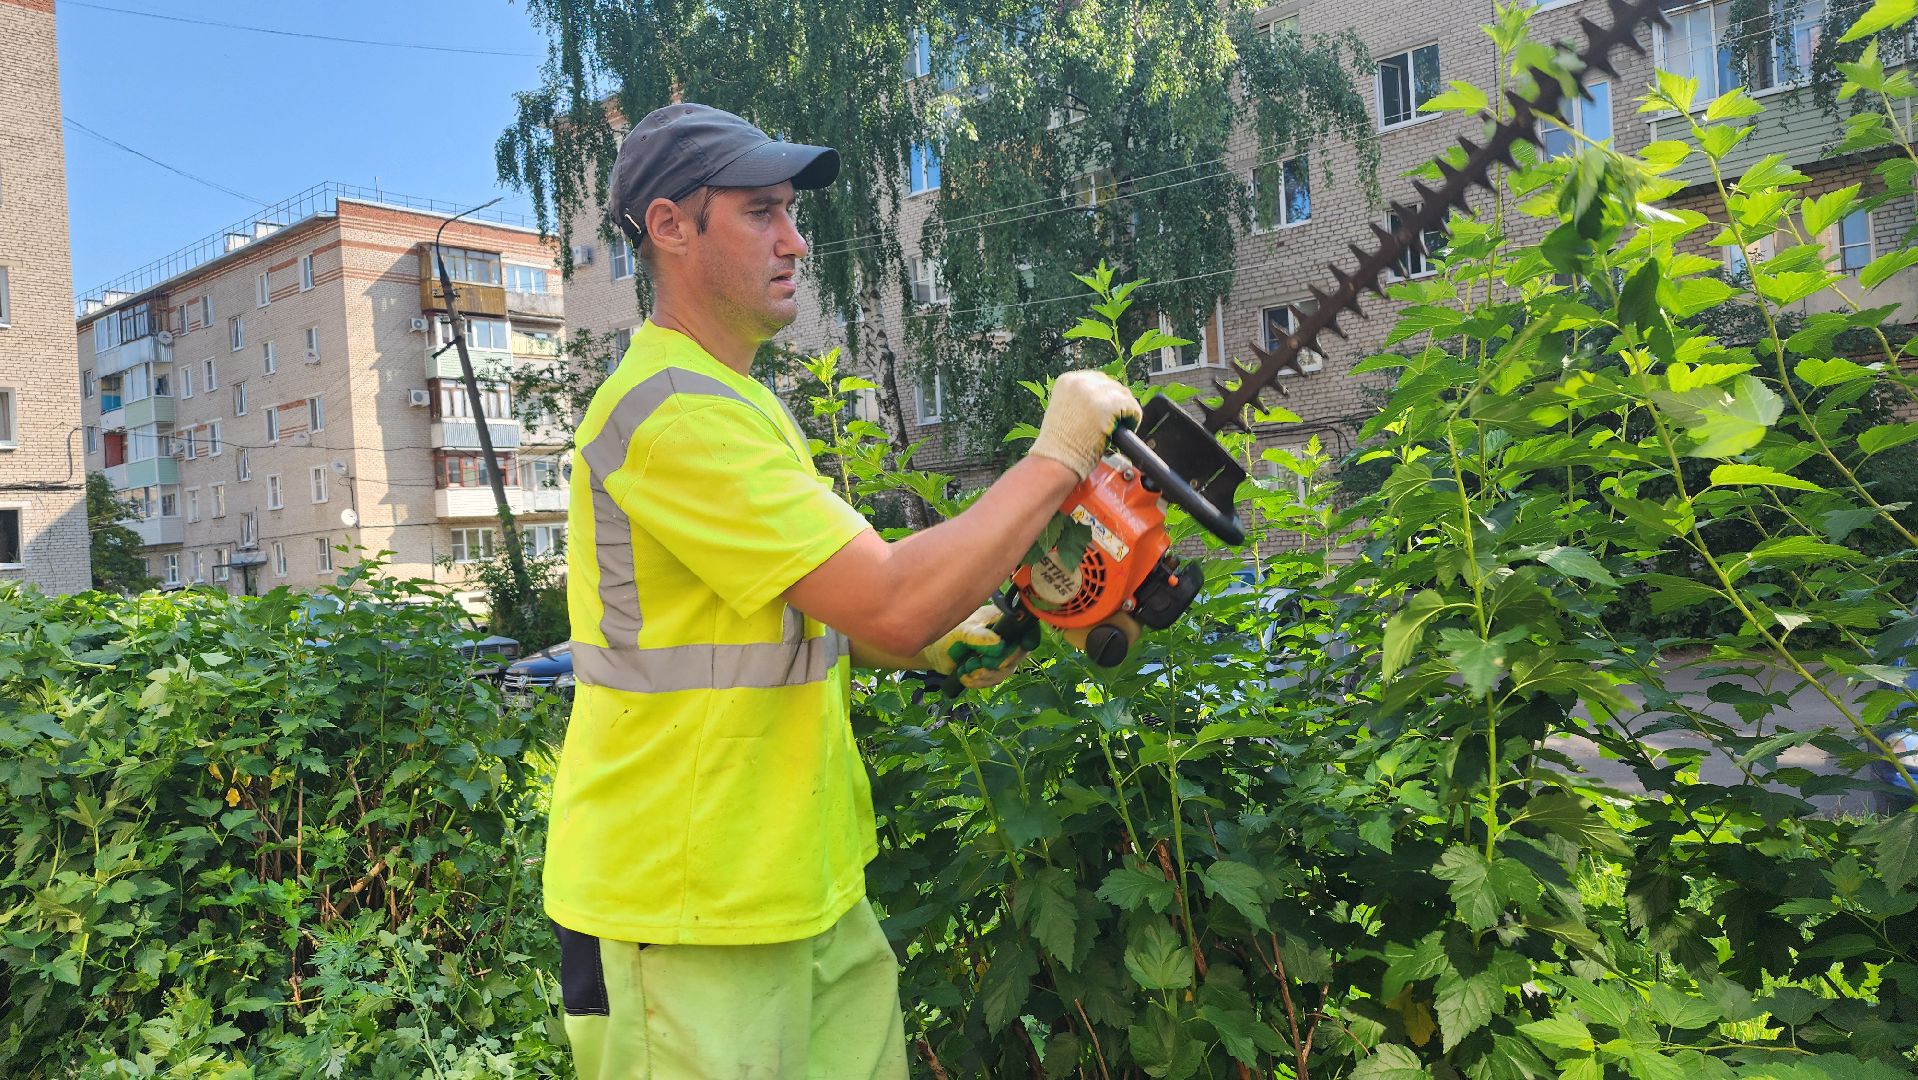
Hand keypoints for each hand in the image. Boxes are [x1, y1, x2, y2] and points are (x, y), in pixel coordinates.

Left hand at [923, 604, 1030, 689]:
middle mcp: (1004, 636)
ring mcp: (999, 653)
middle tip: (979, 665)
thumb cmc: (947, 635)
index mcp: (1000, 619)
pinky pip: (994, 679)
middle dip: (996, 665)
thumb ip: (978, 636)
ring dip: (985, 675)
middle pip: (1016, 655)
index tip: (1004, 657)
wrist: (933, 653)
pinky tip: (964, 676)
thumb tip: (998, 644)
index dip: (1021, 646)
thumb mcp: (961, 632)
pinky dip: (979, 682)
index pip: (1024, 632)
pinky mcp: (991, 668)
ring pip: (1005, 671)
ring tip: (967, 670)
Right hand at [1027, 370, 1142, 479]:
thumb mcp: (1065, 411)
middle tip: (1114, 423)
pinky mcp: (1108, 406)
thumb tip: (1105, 398)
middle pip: (1113, 386)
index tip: (1108, 412)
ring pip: (1124, 396)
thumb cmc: (1060, 444)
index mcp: (1068, 381)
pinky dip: (1133, 420)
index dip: (1107, 398)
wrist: (1056, 460)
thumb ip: (1082, 400)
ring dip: (1125, 412)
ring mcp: (1094, 393)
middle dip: (1117, 405)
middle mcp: (1080, 382)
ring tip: (1118, 428)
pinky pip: (1132, 408)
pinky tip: (1124, 430)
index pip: (1099, 380)